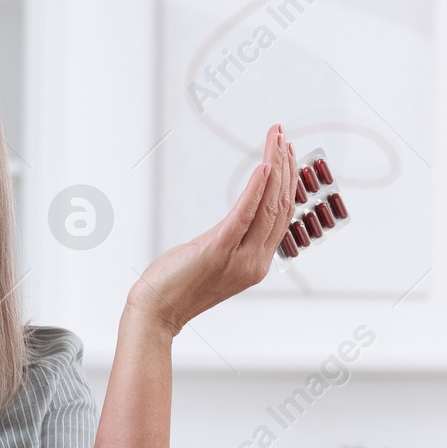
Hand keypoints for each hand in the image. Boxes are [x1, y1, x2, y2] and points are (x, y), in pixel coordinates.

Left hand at [128, 124, 296, 335]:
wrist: (157, 311)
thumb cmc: (179, 284)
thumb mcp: (214, 258)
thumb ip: (232, 238)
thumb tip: (241, 216)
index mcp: (257, 263)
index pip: (282, 216)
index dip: (289, 183)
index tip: (288, 154)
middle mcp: (256, 261)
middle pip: (280, 206)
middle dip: (285, 166)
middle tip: (284, 136)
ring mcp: (240, 258)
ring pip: (268, 206)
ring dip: (274, 167)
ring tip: (277, 140)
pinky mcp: (218, 250)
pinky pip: (244, 215)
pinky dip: (256, 189)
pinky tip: (263, 167)